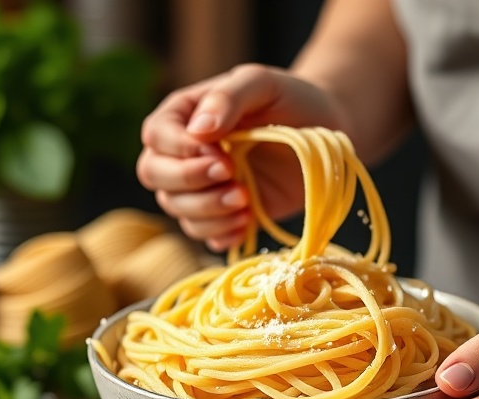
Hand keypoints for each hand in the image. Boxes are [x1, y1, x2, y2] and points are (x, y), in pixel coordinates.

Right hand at [136, 64, 343, 250]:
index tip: (223, 156)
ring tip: (246, 201)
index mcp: (185, 115)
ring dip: (208, 212)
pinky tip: (248, 221)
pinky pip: (203, 234)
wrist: (324, 130)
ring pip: (176, 209)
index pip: (157, 136)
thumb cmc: (290, 99)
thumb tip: (198, 130)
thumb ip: (228, 97)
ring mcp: (202, 186)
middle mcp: (184, 152)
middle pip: (155, 175)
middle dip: (191, 183)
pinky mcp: (223, 214)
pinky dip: (222, 234)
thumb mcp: (262, 83)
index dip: (182, 152)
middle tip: (233, 179)